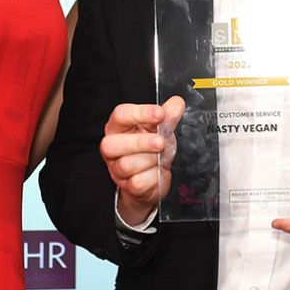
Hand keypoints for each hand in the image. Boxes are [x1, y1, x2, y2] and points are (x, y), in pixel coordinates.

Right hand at [100, 97, 184, 225]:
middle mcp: (112, 147)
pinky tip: (158, 171)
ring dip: (150, 160)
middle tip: (161, 142)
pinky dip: (153, 177)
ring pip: (127, 165)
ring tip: (160, 157)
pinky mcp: (127, 187)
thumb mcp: (161, 129)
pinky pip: (138, 182)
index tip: (159, 113)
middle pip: (112, 144)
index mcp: (118, 127)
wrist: (154, 179)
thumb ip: (168, 116)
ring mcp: (117, 169)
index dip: (140, 113)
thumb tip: (177, 103)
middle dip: (140, 142)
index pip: (120, 115)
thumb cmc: (152, 150)